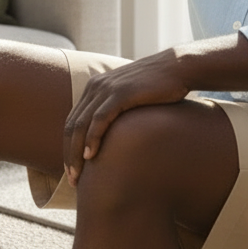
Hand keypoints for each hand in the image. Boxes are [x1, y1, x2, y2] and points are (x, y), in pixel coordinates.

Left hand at [62, 50, 189, 186]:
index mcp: (95, 88)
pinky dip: (92, 138)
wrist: (178, 68)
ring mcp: (106, 88)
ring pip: (82, 125)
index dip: (68, 148)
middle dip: (69, 155)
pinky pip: (100, 119)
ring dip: (76, 152)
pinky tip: (90, 156)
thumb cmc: (159, 88)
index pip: (73, 122)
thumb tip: (115, 138)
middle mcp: (95, 86)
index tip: (72, 171)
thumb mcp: (131, 98)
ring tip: (78, 175)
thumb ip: (118, 112)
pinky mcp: (120, 93)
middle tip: (72, 180)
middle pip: (72, 126)